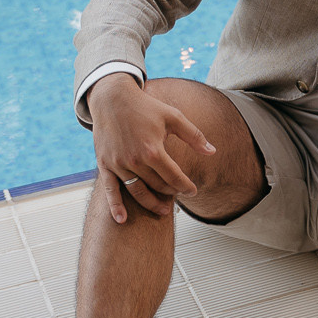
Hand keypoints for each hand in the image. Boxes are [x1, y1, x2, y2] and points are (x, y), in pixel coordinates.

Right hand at [87, 73, 214, 222]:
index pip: (174, 177)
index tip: (193, 191)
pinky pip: (110, 190)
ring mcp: (118, 164)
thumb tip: (212, 151)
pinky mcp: (105, 164)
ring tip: (162, 211)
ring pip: (137, 191)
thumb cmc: (145, 107)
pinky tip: (122, 219)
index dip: (186, 186)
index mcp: (153, 149)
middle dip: (171, 193)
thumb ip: (194, 135)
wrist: (112, 98)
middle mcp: (135, 160)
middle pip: (157, 186)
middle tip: (178, 196)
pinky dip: (115, 206)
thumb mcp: (173, 116)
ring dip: (150, 204)